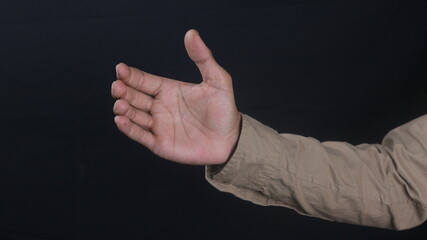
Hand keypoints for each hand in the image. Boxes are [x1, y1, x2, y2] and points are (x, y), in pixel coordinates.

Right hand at [111, 29, 240, 164]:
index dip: (130, 75)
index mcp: (169, 90)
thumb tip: (191, 33)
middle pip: (134, 97)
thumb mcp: (217, 80)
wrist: (231, 140)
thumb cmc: (224, 110)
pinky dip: (129, 129)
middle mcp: (160, 107)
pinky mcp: (160, 143)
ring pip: (134, 116)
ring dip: (124, 109)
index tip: (120, 69)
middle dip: (123, 91)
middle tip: (117, 86)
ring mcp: (159, 126)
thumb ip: (203, 57)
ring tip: (120, 103)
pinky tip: (120, 120)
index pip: (144, 81)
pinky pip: (141, 136)